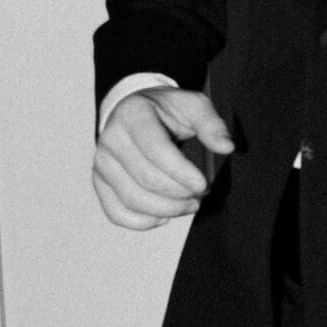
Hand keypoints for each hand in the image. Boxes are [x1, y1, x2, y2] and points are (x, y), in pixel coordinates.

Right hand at [93, 87, 233, 229]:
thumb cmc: (164, 111)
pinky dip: (143, 222)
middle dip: (179, 194)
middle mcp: (111, 139)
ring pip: (133, 200)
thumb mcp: (192, 105)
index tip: (203, 184)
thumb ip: (210, 124)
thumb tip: (226, 147)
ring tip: (189, 205)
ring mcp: (102, 163)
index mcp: (133, 115)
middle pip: (146, 179)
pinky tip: (164, 215)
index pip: (156, 150)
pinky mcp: (100, 182)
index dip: (182, 173)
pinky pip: (117, 213)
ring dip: (167, 210)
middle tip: (200, 194)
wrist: (132, 112)